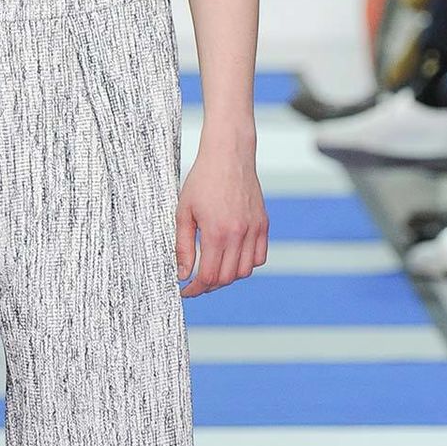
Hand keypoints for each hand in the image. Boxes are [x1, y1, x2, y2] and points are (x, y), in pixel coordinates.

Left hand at [176, 135, 268, 296]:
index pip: (209, 277)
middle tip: (195, 281)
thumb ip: (183, 246)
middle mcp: (240, 234)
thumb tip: (183, 274)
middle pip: (227, 278)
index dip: (195, 289)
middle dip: (209, 285)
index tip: (185, 290)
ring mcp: (255, 229)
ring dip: (228, 276)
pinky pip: (260, 257)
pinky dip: (246, 264)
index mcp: (217, 233)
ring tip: (213, 269)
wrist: (228, 155)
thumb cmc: (202, 180)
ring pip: (245, 271)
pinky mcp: (263, 224)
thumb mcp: (184, 213)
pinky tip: (232, 257)